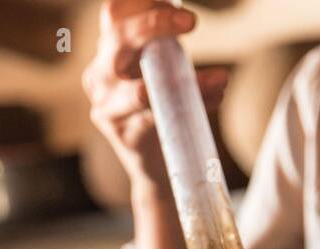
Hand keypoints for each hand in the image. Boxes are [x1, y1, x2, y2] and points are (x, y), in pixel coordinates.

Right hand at [83, 0, 227, 196]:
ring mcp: (108, 109)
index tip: (178, 6)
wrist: (154, 162)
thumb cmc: (160, 104)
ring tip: (220, 80)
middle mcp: (99, 77)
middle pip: (118, 37)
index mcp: (106, 52)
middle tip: (191, 22)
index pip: (114, 12)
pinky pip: (161, 118)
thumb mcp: (157, 63)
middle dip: (155, 23)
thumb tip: (185, 9)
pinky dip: (193, 105)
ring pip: (140, 90)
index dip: (143, 1)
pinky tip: (216, 97)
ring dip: (188, 81)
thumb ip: (163, 38)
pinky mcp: (126, 136)